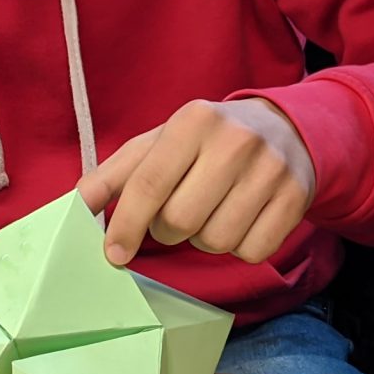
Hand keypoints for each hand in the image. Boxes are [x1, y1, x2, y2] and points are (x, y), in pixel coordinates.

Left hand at [79, 98, 315, 266]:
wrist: (286, 128)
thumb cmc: (208, 141)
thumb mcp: (160, 144)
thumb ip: (115, 175)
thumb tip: (76, 206)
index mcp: (194, 120)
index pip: (149, 184)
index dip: (126, 226)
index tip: (115, 253)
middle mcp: (236, 141)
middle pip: (180, 221)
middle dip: (168, 230)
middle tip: (176, 215)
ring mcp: (272, 169)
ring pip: (217, 241)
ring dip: (204, 239)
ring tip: (211, 213)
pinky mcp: (297, 198)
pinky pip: (252, 251)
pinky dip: (239, 247)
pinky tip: (241, 220)